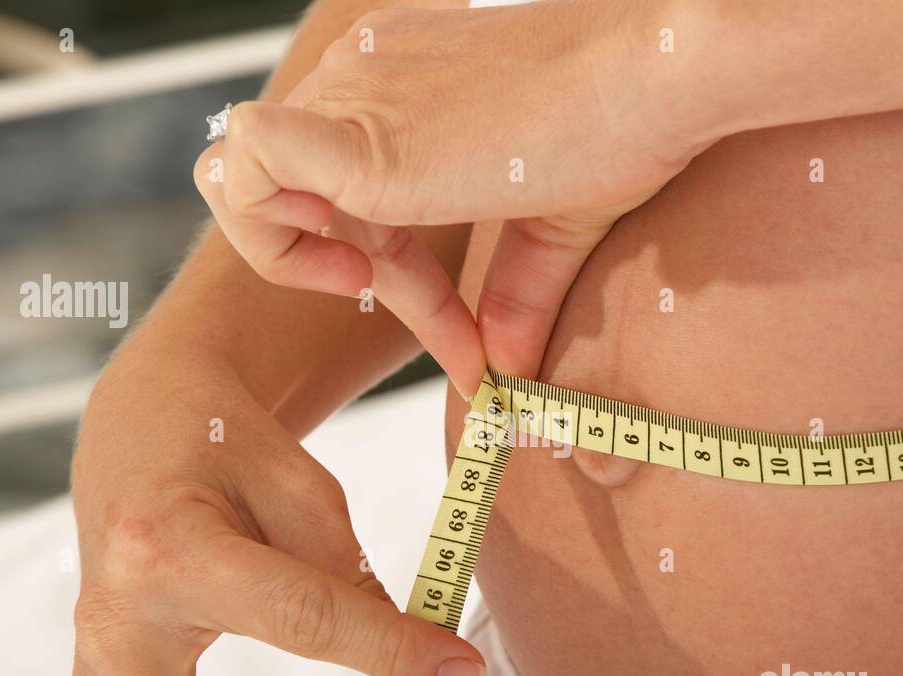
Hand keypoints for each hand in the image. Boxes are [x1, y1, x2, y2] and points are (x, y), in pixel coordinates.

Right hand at [10, 339, 486, 675]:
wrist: (147, 422)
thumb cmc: (231, 447)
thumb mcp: (300, 484)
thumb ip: (342, 577)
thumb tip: (404, 662)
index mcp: (174, 545)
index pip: (298, 617)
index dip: (390, 652)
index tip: (460, 675)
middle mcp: (115, 614)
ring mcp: (87, 655)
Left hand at [203, 0, 713, 382]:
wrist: (658, 79)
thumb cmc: (624, 127)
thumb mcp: (553, 223)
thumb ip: (516, 291)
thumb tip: (509, 368)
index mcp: (401, 86)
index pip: (350, 189)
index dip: (397, 278)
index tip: (462, 341)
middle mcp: (365, 80)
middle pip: (294, 189)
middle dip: (345, 270)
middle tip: (418, 316)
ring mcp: (353, 101)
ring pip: (244, 175)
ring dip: (293, 252)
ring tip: (366, 283)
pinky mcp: (357, 142)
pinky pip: (250, 166)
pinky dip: (274, 232)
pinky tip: (352, 271)